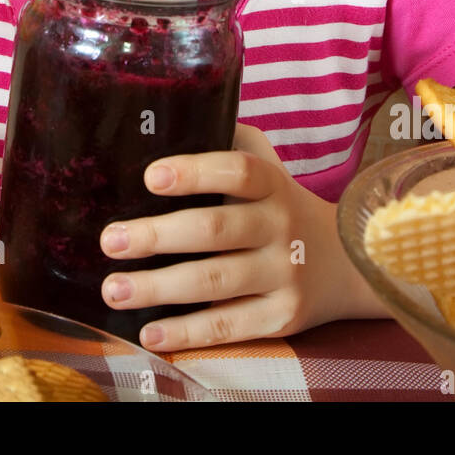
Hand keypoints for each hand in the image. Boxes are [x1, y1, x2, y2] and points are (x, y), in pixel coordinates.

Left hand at [99, 122, 355, 351]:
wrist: (344, 264)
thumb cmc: (279, 206)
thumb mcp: (267, 166)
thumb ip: (227, 143)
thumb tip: (163, 122)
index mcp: (273, 184)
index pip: (238, 171)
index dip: (195, 172)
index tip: (150, 177)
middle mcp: (281, 227)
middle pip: (216, 229)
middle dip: (156, 236)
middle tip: (110, 240)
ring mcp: (284, 275)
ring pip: (214, 282)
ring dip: (158, 287)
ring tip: (112, 290)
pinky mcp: (281, 318)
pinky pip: (229, 326)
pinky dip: (187, 332)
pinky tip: (149, 332)